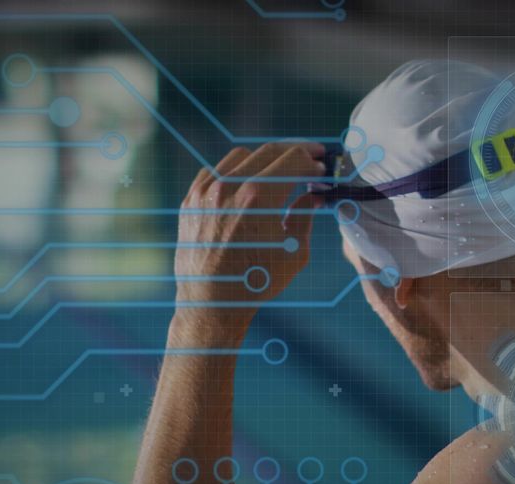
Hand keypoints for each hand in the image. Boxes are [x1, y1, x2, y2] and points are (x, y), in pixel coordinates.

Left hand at [173, 143, 325, 334]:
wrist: (211, 301)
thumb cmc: (257, 282)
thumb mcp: (294, 252)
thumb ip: (305, 215)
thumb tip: (314, 194)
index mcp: (259, 198)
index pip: (293, 160)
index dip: (313, 160)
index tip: (322, 166)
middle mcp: (230, 187)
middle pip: (270, 151)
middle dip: (296, 151)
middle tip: (312, 156)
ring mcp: (207, 191)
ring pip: (241, 156)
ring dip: (266, 159)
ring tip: (280, 171)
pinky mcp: (192, 199)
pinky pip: (216, 171)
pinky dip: (237, 172)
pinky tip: (249, 184)